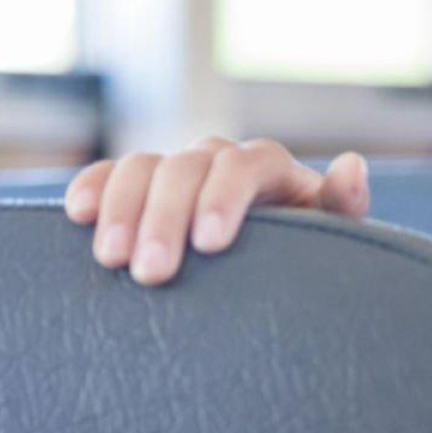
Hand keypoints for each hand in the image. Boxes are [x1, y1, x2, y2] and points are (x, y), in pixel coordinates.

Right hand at [63, 137, 370, 286]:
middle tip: (152, 274)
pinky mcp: (141, 188)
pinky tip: (79, 216)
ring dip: (123, 211)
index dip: (223, 199)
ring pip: (142, 168)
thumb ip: (342, 205)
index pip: (242, 166)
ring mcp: (176, 170)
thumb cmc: (310, 257)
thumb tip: (352, 164)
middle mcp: (217, 158)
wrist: (275, 273)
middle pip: (184, 169)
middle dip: (164, 220)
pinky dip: (93, 189)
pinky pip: (111, 175)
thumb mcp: (332, 237)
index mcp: (266, 166)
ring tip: (111, 260)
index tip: (209, 245)